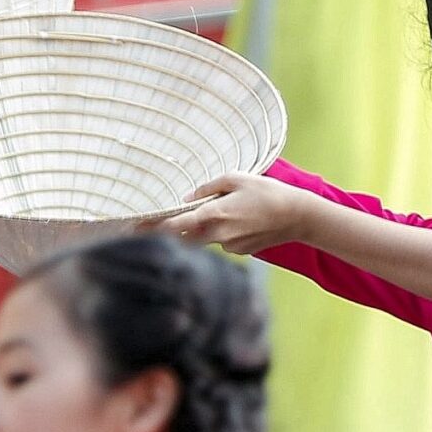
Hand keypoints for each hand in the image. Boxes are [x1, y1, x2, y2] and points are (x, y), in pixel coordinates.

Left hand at [152, 173, 315, 255]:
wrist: (297, 216)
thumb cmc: (267, 192)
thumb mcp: (237, 178)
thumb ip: (208, 187)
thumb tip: (187, 198)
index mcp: (214, 214)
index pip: (175, 225)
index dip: (153, 227)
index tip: (135, 229)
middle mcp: (218, 234)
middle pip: (183, 237)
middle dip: (169, 232)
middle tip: (151, 226)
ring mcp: (228, 246)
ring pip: (202, 240)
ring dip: (198, 231)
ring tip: (219, 216)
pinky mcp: (239, 252)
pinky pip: (220, 243)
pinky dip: (221, 234)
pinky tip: (240, 222)